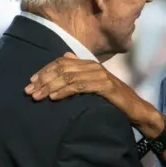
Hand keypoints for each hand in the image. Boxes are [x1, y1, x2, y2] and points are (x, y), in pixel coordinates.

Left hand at [24, 53, 164, 138]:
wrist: (135, 110)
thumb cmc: (113, 99)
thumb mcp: (94, 84)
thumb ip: (80, 72)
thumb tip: (65, 56)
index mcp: (88, 64)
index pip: (61, 62)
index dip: (44, 71)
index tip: (30, 82)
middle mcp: (93, 66)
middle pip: (62, 68)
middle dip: (43, 80)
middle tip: (29, 92)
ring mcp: (100, 75)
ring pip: (69, 77)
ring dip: (50, 86)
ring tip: (38, 96)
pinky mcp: (105, 86)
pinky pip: (81, 86)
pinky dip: (65, 91)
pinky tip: (54, 98)